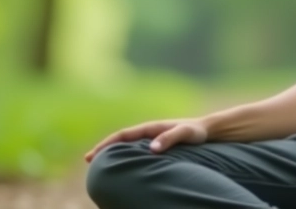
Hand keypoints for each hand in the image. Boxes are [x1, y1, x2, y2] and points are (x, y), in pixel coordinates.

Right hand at [83, 118, 209, 161]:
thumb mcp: (184, 134)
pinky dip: (125, 157)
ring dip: (113, 153)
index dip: (107, 144)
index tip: (93, 153)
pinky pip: (136, 151)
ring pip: (127, 146)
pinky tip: (122, 168)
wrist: (208, 130)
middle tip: (88, 161)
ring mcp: (152, 138)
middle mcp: (148, 132)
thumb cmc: (196, 132)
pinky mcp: (157, 145)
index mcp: (151, 128)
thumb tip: (151, 148)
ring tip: (99, 166)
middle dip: (104, 148)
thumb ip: (170, 138)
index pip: (123, 135)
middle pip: (120, 140)